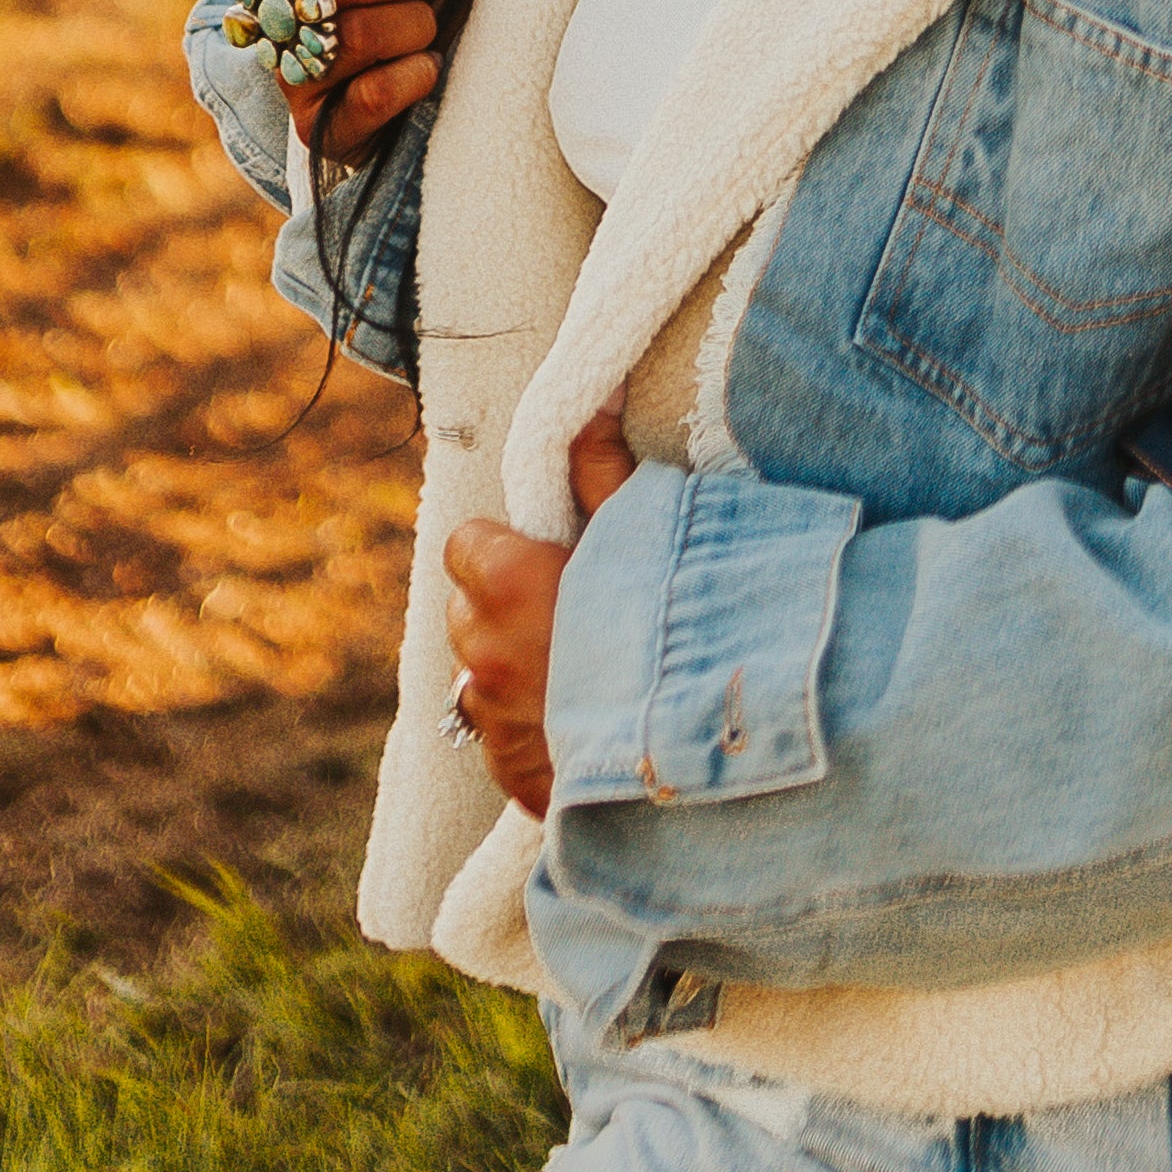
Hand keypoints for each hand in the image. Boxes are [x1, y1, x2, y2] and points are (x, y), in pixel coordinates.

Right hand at [290, 0, 485, 164]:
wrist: (378, 103)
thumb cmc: (400, 10)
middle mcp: (280, 6)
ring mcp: (290, 68)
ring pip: (358, 35)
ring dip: (416, 30)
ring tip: (428, 32)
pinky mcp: (313, 124)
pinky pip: (371, 95)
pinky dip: (414, 78)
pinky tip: (425, 70)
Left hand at [442, 407, 636, 816]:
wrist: (706, 746)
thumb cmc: (676, 623)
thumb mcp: (647, 529)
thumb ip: (603, 465)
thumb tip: (593, 399)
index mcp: (504, 583)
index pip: (465, 545)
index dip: (505, 548)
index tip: (547, 556)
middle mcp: (482, 653)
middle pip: (469, 611)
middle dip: (505, 607)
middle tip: (574, 610)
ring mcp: (494, 721)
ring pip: (481, 676)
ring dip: (513, 669)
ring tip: (581, 670)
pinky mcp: (512, 772)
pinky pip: (502, 737)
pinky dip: (530, 728)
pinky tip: (582, 723)